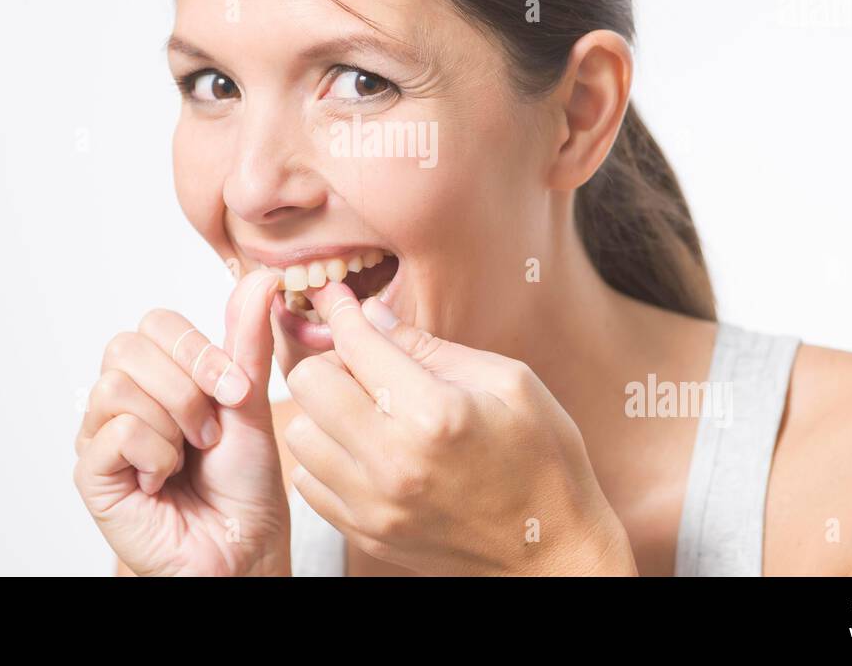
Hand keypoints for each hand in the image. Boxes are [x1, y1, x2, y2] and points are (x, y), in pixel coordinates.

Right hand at [73, 268, 290, 575]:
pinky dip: (154, 454)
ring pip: (117, 386)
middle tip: (210, 431)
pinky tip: (163, 480)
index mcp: (160, 375)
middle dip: (185, 386)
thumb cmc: (245, 483)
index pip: (155, 323)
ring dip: (173, 422)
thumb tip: (260, 276)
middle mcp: (123, 399)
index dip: (197, 350)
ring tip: (190, 456)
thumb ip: (247, 341)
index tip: (236, 389)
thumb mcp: (249, 400)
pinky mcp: (92, 474)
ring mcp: (102, 435)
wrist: (244, 548)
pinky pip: (114, 431)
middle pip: (127, 346)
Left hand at [279, 281, 636, 575]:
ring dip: (325, 412)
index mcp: (435, 414)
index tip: (337, 297)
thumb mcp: (509, 383)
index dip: (342, 310)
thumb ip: (433, 348)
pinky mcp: (366, 533)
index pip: (357, 344)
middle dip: (332, 361)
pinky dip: (327, 457)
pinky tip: (364, 450)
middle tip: (364, 365)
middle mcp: (394, 462)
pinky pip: (308, 481)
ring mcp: (374, 505)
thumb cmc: (543, 458)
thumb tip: (372, 315)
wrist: (552, 553)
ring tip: (366, 411)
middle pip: (308, 383)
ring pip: (299, 433)